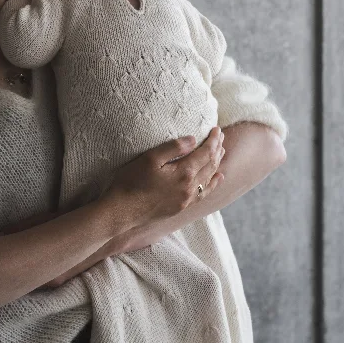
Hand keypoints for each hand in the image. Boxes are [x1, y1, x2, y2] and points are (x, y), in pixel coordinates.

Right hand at [40, 128, 224, 287]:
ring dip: (216, 164)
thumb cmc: (130, 182)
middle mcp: (190, 188)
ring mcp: (186, 199)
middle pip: (210, 165)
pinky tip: (217, 178)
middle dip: (217, 150)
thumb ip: (173, 148)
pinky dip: (213, 183)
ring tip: (222, 153)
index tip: (217, 130)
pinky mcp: (181, 207)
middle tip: (221, 137)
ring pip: (209, 179)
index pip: (205, 153)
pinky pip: (204, 194)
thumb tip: (193, 139)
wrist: (121, 212)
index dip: (213, 140)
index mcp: (183, 173)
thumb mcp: (149, 158)